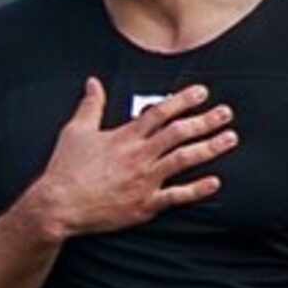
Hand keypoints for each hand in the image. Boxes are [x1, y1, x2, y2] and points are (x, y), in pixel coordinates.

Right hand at [25, 79, 234, 238]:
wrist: (58, 206)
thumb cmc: (64, 170)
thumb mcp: (74, 132)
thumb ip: (89, 106)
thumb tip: (93, 82)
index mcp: (124, 137)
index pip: (160, 113)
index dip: (183, 100)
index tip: (202, 92)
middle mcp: (139, 156)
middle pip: (179, 133)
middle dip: (205, 121)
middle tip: (226, 113)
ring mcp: (144, 181)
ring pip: (184, 160)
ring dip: (209, 148)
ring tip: (229, 138)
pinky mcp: (143, 205)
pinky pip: (176, 196)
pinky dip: (196, 190)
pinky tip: (215, 181)